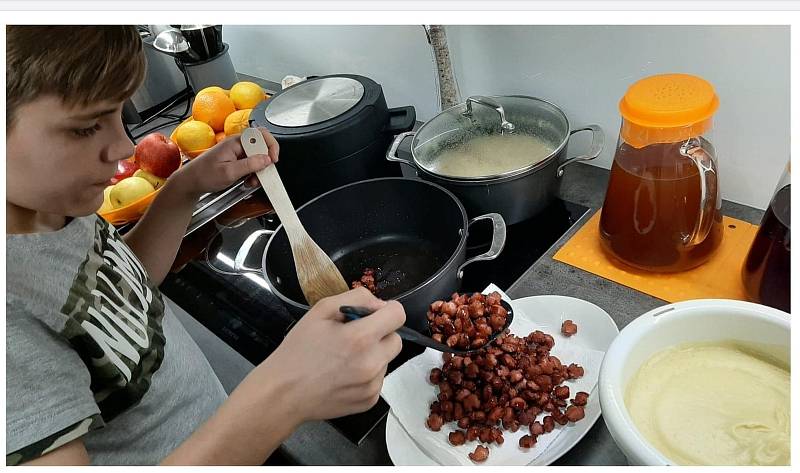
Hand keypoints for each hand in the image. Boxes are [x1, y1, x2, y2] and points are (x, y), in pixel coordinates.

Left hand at [171, 127, 278, 197]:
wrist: (190, 182)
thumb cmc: (204, 175)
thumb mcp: (229, 172)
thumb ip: (249, 165)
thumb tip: (267, 159)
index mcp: (235, 142)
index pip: (261, 134)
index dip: (271, 146)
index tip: (273, 160)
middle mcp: (237, 144)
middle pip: (261, 146)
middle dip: (265, 162)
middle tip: (262, 174)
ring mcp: (237, 152)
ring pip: (258, 157)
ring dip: (259, 170)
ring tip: (252, 181)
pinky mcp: (236, 160)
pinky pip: (251, 163)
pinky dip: (253, 173)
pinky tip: (247, 181)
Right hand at [256, 287, 404, 423]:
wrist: (283, 393)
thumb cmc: (298, 350)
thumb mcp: (320, 311)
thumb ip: (356, 298)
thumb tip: (379, 305)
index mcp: (361, 337)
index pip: (398, 315)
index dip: (386, 310)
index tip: (371, 315)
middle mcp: (372, 363)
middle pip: (396, 339)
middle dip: (380, 334)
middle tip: (354, 337)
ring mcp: (372, 385)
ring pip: (386, 360)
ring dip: (373, 355)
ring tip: (344, 359)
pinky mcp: (370, 400)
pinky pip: (378, 380)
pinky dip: (367, 375)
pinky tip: (344, 375)